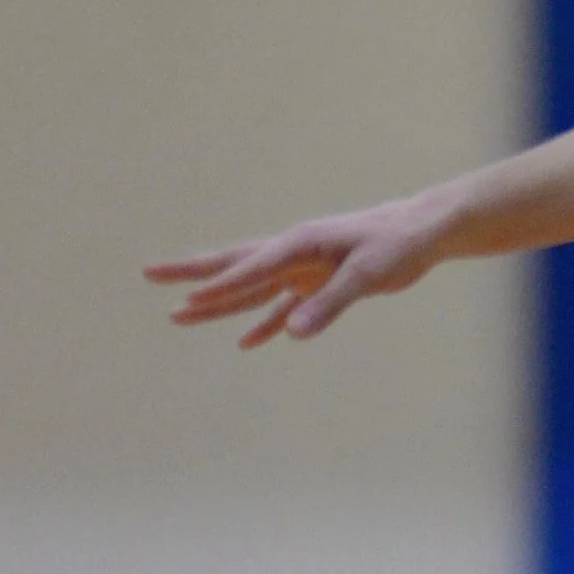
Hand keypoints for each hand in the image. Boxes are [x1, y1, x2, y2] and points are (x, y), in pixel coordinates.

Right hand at [145, 188, 453, 346]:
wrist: (424, 231)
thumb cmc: (398, 243)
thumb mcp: (368, 274)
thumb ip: (331, 304)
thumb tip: (294, 334)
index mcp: (300, 243)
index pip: (251, 268)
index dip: (220, 287)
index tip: (186, 301)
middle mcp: (293, 254)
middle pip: (234, 267)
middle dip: (192, 275)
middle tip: (149, 274)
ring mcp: (303, 270)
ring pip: (251, 289)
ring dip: (217, 303)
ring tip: (177, 316)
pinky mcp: (320, 285)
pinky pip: (284, 308)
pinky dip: (265, 324)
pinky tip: (246, 342)